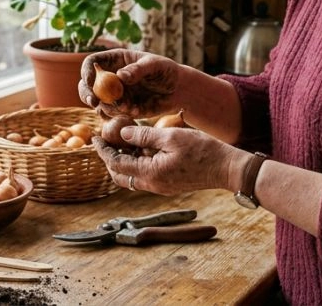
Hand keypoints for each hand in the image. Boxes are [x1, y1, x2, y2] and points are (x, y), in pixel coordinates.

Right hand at [79, 49, 180, 117]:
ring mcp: (113, 94)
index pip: (92, 62)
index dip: (87, 71)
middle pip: (86, 84)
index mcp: (115, 60)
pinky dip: (120, 115)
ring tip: (129, 105)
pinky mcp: (120, 108)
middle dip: (86, 93)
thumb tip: (120, 75)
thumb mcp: (155, 65)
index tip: (90, 81)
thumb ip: (138, 69)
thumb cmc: (167, 71)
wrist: (177, 91)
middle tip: (94, 102)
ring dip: (108, 107)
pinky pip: (111, 115)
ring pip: (97, 102)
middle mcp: (109, 77)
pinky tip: (137, 110)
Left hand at [91, 124, 250, 195]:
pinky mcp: (169, 185)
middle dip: (109, 159)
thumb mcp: (170, 136)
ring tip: (120, 142)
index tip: (95, 137)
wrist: (226, 168)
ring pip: (131, 177)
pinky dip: (137, 164)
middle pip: (120, 175)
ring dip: (123, 161)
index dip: (103, 150)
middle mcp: (152, 185)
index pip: (116, 164)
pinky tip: (141, 148)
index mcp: (150, 174)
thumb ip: (143, 136)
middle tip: (104, 141)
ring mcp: (161, 187)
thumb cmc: (202, 150)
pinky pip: (145, 176)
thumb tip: (122, 134)